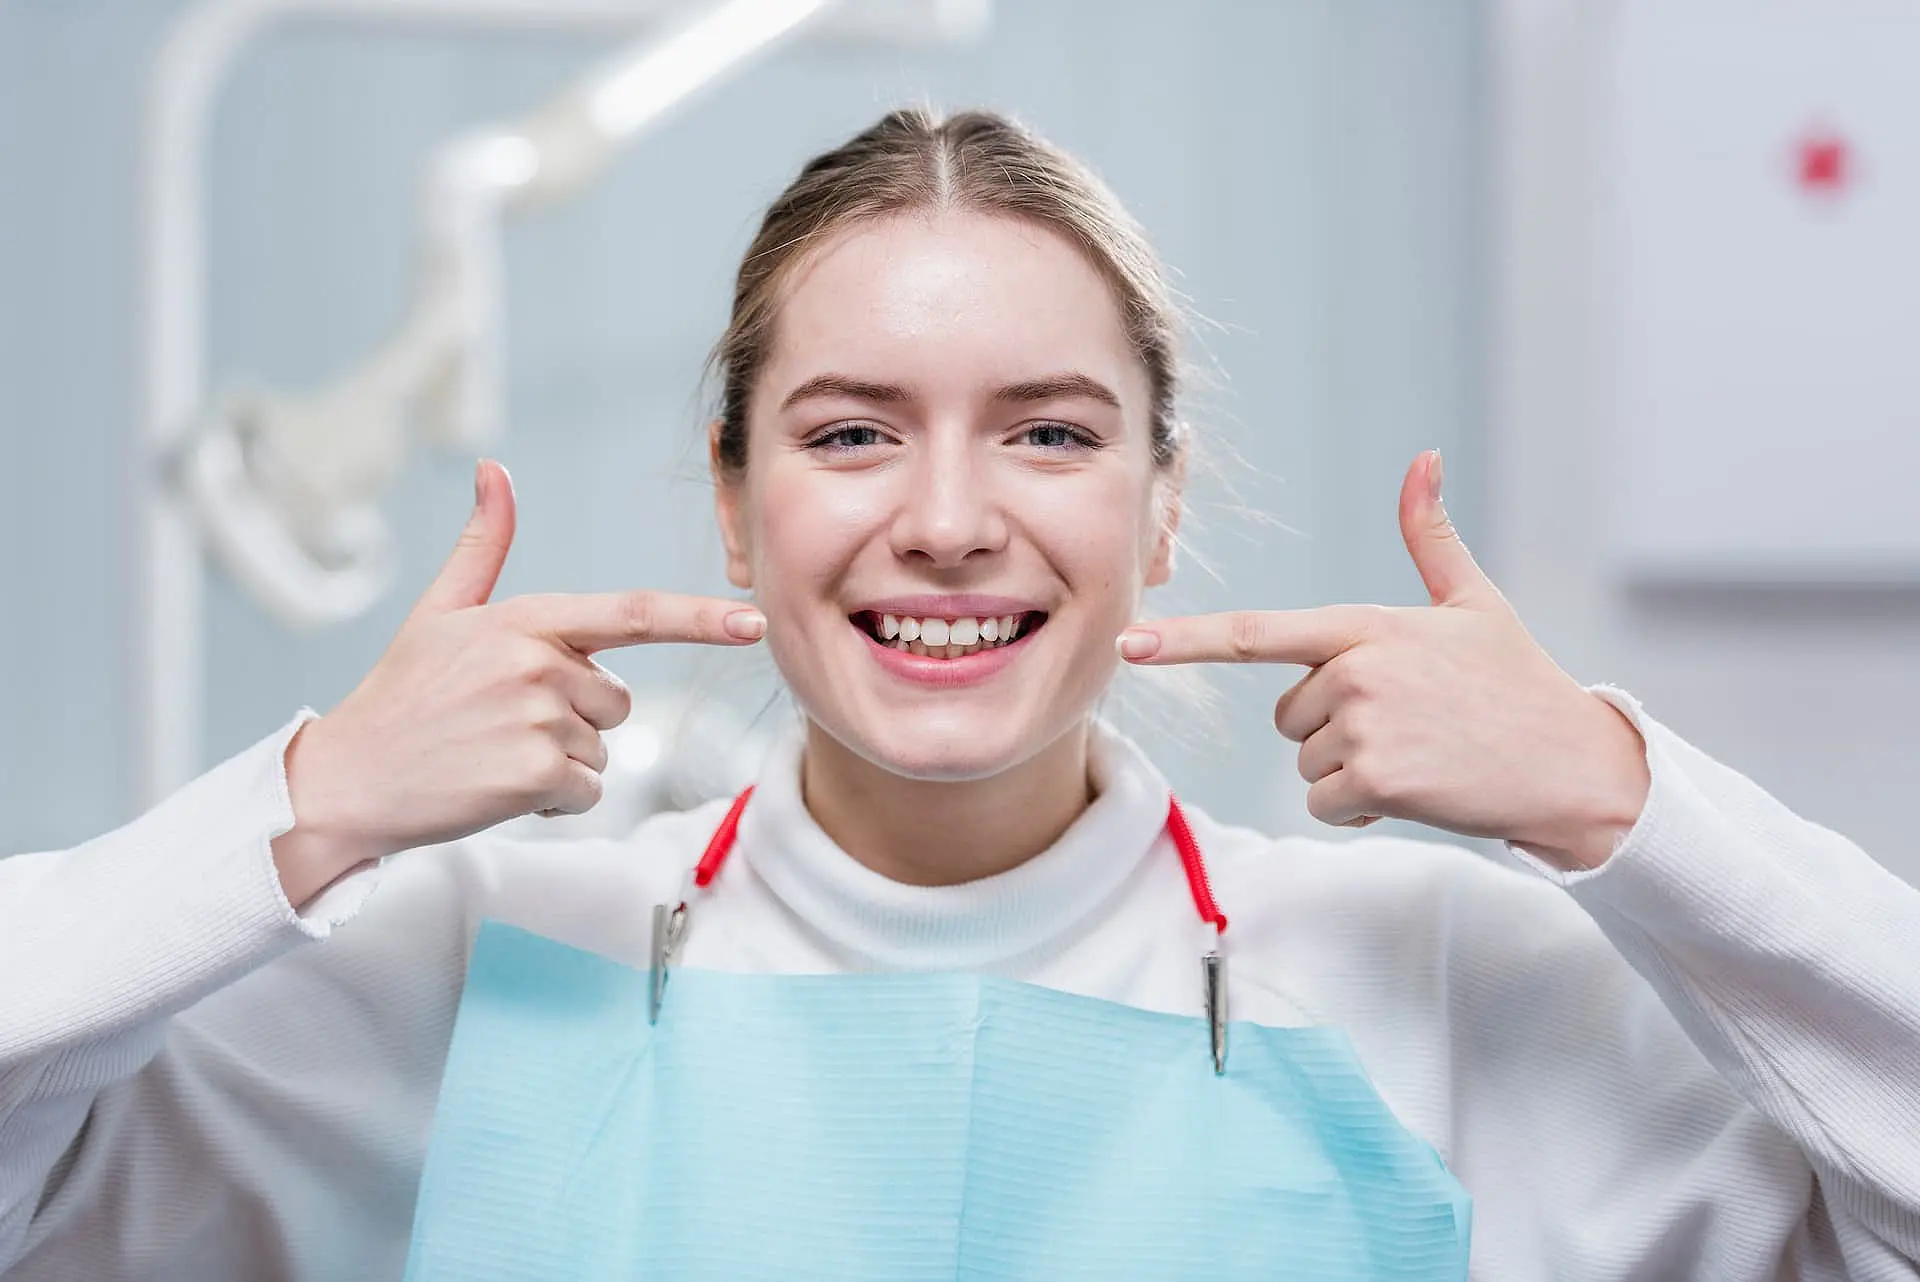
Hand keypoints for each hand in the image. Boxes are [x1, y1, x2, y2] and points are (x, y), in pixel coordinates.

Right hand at [272, 460, 764, 905]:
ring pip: (601, 749)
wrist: (347, 780)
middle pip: (617, 700)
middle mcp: (537, 661)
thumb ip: (481, 545)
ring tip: (491, 754)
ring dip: (559, 763)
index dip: (701, 618)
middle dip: (575, 719)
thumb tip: (494, 468)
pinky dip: (551, 800)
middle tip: (501, 724)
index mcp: (525, 618)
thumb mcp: (439, 612)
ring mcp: (539, 718)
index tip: (754, 624)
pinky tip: (495, 787)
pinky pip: (586, 791)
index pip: (633, 613)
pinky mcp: (536, 774)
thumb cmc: (400, 697)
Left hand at [1118, 451, 1648, 869]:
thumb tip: (1423, 459)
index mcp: (1366, 626)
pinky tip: (1413, 791)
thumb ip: (1430, 537)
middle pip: (1288, 715)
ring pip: (1306, 762)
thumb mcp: (1474, 603)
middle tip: (1407, 724)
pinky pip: (1324, 802)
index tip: (1131, 645)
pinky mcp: (1374, 781)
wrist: (1571, 765)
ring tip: (1418, 754)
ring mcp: (1363, 727)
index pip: (1258, 634)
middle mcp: (1355, 671)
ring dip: (1350, 771)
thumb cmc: (1518, 684)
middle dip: (1333, 729)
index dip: (1188, 639)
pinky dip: (1358, 808)